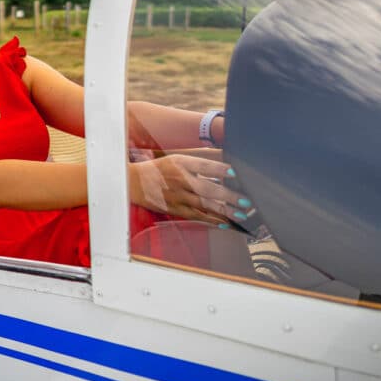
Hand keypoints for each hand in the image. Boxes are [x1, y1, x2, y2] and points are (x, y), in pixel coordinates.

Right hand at [129, 154, 250, 222]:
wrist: (135, 182)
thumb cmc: (161, 168)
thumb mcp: (178, 157)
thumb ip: (201, 159)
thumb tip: (225, 157)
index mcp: (181, 163)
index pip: (204, 166)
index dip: (220, 170)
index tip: (235, 174)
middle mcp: (180, 180)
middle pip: (207, 189)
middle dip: (227, 196)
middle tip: (245, 201)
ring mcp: (177, 196)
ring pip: (203, 205)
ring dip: (223, 211)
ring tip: (240, 215)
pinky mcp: (174, 209)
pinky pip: (195, 216)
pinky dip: (210, 220)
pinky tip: (224, 223)